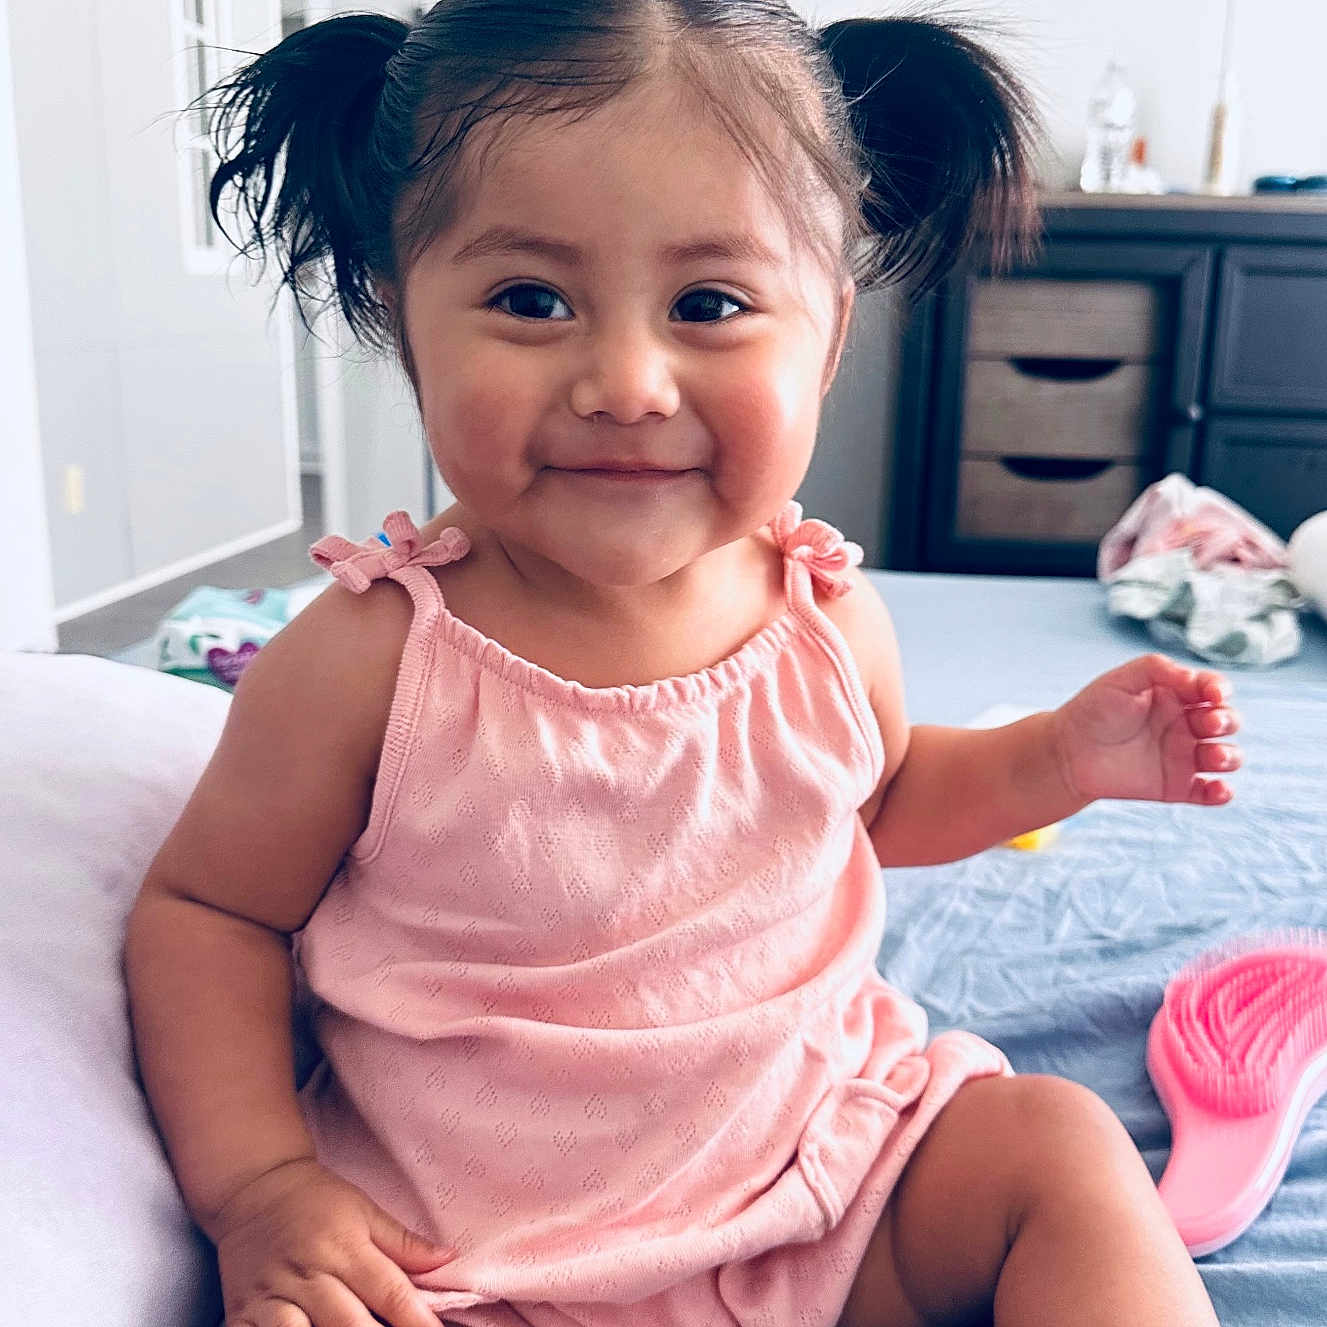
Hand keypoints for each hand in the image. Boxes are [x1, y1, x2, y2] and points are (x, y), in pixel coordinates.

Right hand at [211, 1157, 452, 1326]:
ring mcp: (272, 1297)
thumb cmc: (316, 1200)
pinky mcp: (241, 1314)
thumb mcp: (364, 1210)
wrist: (253, 1188)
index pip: (388, 1292)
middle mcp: (309, 1274)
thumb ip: (403, 1242)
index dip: (416, 1321)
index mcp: (344, 1247)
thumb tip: (448, 1258)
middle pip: (349, 1324)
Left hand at [1050, 653, 1241, 805]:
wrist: (1066, 752)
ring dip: (1229, 756)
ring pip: (1226, 756)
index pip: (1212, 689)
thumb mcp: (1121, 680)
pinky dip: (1221, 793)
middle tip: (1209, 723)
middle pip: (1226, 721)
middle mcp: (1185, 725)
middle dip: (1228, 721)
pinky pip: (1209, 793)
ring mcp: (1183, 756)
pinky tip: (1218, 790)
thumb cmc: (1092, 710)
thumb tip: (1194, 678)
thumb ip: (1157, 669)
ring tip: (1212, 757)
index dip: (1219, 689)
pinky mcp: (1176, 786)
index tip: (1213, 694)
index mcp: (1176, 695)